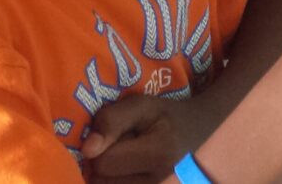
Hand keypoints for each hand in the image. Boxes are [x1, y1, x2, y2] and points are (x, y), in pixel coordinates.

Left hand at [81, 94, 208, 182]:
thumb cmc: (164, 114)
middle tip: (118, 143)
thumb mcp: (139, 104)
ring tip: (123, 155)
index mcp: (158, 153)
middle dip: (101, 159)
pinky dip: (114, 179)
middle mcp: (159, 180)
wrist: (194, 130)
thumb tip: (86, 149)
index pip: (103, 162)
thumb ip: (111, 121)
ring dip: (107, 172)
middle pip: (102, 179)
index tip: (110, 132)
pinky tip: (125, 167)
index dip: (98, 145)